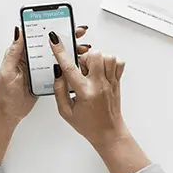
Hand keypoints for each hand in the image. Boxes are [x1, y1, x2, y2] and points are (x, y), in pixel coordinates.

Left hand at [0, 26, 92, 123]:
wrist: (9, 113)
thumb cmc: (4, 94)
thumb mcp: (7, 71)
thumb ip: (14, 52)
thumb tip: (18, 31)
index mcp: (21, 53)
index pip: (36, 35)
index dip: (48, 27)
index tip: (61, 22)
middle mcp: (31, 58)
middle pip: (49, 44)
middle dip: (64, 37)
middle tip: (77, 32)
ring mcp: (39, 68)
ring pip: (56, 55)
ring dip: (69, 51)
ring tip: (82, 48)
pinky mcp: (45, 78)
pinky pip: (58, 69)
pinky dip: (68, 65)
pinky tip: (77, 63)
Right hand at [48, 31, 126, 147]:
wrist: (108, 133)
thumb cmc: (87, 124)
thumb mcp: (65, 112)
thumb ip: (59, 90)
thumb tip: (58, 72)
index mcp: (85, 92)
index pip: (70, 68)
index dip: (60, 52)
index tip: (54, 40)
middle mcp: (99, 85)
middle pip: (94, 56)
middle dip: (83, 57)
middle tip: (80, 69)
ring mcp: (111, 82)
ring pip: (107, 56)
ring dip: (97, 59)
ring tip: (91, 70)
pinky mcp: (118, 81)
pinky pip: (118, 63)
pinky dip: (110, 61)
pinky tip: (102, 70)